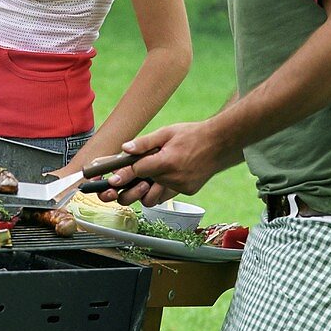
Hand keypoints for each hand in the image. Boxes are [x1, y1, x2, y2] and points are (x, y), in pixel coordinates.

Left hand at [98, 121, 224, 206]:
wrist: (220, 143)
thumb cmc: (192, 135)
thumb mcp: (166, 132)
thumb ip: (145, 143)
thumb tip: (125, 148)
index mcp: (167, 161)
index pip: (138, 171)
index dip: (123, 174)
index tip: (110, 180)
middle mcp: (174, 178)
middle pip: (143, 192)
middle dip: (129, 191)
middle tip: (119, 188)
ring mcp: (181, 187)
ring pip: (154, 198)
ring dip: (145, 192)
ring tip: (143, 179)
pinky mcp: (187, 191)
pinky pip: (166, 195)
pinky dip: (160, 188)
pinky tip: (162, 176)